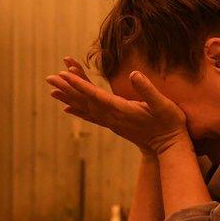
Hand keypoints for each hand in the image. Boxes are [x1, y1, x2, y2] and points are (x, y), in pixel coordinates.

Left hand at [46, 57, 187, 154]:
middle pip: (84, 101)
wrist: (169, 147)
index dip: (78, 84)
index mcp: (121, 109)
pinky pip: (91, 117)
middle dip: (67, 88)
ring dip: (69, 98)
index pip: (95, 95)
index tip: (64, 75)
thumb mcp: (163, 104)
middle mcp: (112, 117)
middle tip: (50, 78)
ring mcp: (112, 122)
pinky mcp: (114, 125)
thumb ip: (148, 90)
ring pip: (85, 108)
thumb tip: (134, 74)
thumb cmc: (170, 123)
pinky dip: (78, 111)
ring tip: (53, 90)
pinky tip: (68, 108)